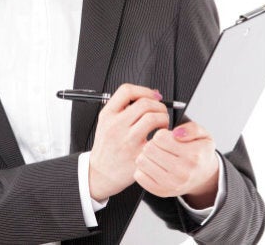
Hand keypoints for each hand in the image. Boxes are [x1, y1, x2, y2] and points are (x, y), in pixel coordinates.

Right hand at [89, 84, 168, 200]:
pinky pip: (157, 139)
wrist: (100, 174)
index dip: (144, 90)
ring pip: (153, 118)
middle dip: (158, 106)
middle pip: (144, 103)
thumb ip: (125, 107)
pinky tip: (161, 139)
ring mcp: (127, 141)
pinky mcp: (138, 155)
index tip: (153, 96)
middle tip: (160, 113)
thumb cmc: (107, 148)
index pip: (127, 91)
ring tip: (162, 125)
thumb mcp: (107, 123)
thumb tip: (153, 94)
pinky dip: (164, 136)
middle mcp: (116, 126)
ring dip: (163, 119)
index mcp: (107, 115)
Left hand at [134, 121, 218, 208]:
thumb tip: (176, 133)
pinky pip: (139, 176)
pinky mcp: (161, 192)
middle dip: (153, 144)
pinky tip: (154, 167)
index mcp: (194, 155)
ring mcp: (171, 184)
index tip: (167, 138)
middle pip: (149, 148)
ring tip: (157, 156)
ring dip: (146, 156)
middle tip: (161, 147)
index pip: (160, 137)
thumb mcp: (204, 136)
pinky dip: (143, 169)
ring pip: (141, 161)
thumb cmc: (200, 153)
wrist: (202, 177)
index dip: (161, 134)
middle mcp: (183, 172)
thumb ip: (192, 129)